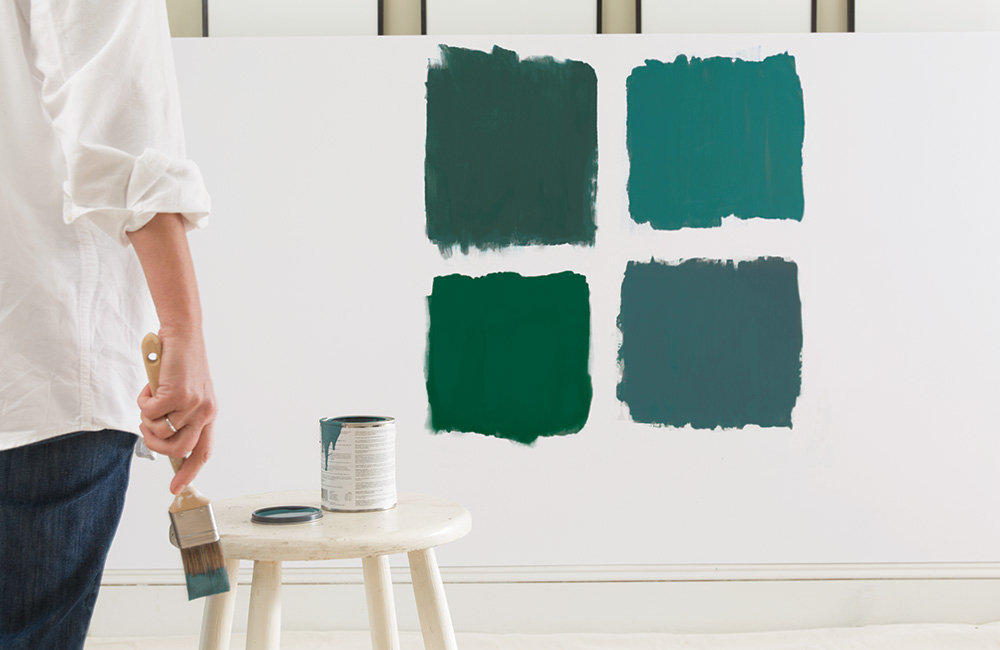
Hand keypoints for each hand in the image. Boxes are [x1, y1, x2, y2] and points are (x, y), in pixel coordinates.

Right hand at [138, 327, 216, 493]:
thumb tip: (161, 438)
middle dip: (155, 444)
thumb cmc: (179, 365)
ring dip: (147, 419)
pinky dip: (143, 402)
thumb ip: (179, 416)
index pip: (203, 452)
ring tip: (150, 401)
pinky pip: (150, 412)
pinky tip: (151, 387)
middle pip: (178, 449)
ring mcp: (193, 403)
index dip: (189, 472)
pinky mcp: (178, 394)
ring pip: (160, 431)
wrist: (182, 336)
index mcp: (209, 414)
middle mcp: (205, 411)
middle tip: (147, 427)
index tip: (176, 488)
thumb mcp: (185, 394)